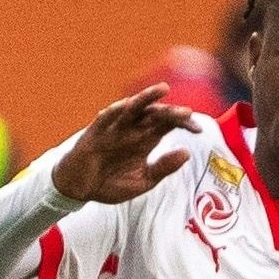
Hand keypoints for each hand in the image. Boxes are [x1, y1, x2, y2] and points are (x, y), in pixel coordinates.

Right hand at [50, 85, 199, 204]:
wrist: (80, 189)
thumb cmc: (111, 183)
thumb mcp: (143, 181)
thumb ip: (163, 168)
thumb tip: (187, 153)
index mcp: (145, 140)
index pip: (168, 125)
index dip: (184, 123)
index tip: (198, 130)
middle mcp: (133, 130)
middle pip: (155, 114)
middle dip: (171, 112)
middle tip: (187, 113)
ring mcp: (115, 128)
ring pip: (133, 108)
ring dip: (147, 97)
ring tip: (163, 89)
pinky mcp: (96, 131)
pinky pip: (107, 117)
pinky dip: (117, 110)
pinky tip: (129, 104)